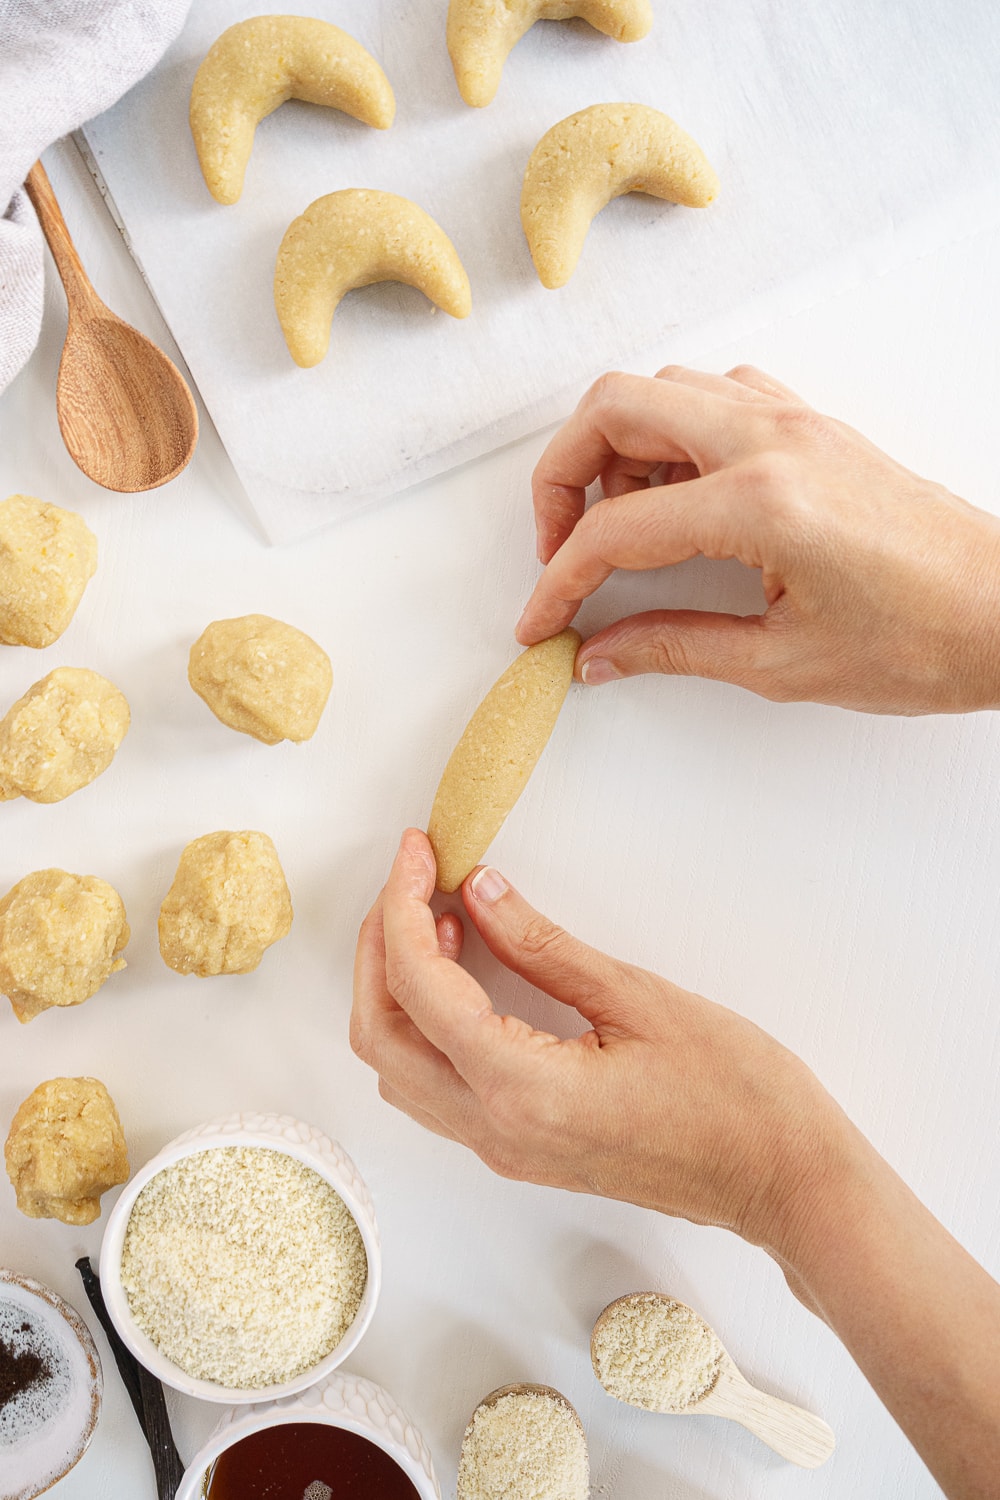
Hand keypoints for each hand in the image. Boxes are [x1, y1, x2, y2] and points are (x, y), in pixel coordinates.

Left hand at [351, 828, 849, 1257]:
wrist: (782, 1180)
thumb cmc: (736, 1094)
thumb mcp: (638, 998)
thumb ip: (542, 944)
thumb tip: (477, 891)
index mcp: (522, 1090)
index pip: (420, 988)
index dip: (403, 907)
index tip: (416, 853)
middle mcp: (496, 1130)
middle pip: (382, 1036)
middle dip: (379, 948)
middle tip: (409, 879)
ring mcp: (504, 1149)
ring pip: (400, 1069)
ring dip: (397, 990)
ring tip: (436, 919)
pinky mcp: (521, 1150)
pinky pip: (435, 1089)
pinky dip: (428, 1025)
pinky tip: (467, 976)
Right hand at [516, 366, 999, 713]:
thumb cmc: (923, 640)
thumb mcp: (783, 662)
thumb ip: (673, 647)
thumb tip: (599, 653)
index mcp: (761, 501)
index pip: (617, 528)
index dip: (561, 580)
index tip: (542, 620)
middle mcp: (772, 439)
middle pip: (616, 406)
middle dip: (561, 475)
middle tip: (558, 545)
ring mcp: (795, 420)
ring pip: (664, 387)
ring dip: (617, 448)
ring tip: (618, 528)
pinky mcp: (813, 425)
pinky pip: (716, 393)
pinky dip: (672, 432)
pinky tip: (678, 495)